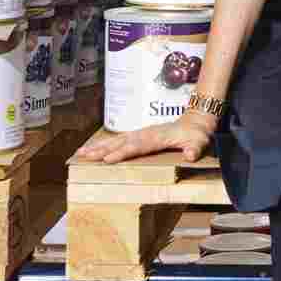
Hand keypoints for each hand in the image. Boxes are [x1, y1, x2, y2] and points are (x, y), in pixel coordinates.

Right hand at [81, 108, 219, 165]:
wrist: (197, 120)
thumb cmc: (197, 134)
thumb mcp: (200, 141)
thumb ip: (195, 148)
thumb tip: (190, 155)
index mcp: (157, 137)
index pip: (137, 146)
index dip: (122, 153)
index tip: (107, 160)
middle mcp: (146, 133)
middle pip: (120, 141)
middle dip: (101, 149)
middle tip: (83, 155)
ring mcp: (141, 133)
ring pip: (116, 140)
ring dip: (98, 146)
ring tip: (80, 152)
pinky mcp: (139, 135)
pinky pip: (119, 140)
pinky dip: (105, 145)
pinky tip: (94, 150)